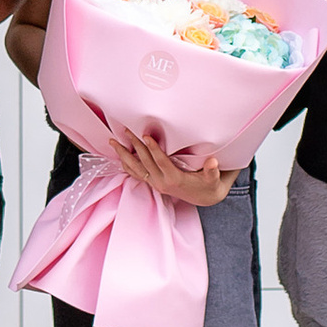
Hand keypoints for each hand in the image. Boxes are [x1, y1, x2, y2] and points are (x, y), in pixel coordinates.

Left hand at [103, 122, 232, 208]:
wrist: (204, 197)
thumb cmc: (209, 184)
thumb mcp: (213, 179)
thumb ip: (213, 170)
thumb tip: (213, 162)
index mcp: (175, 179)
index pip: (161, 161)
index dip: (154, 149)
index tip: (145, 135)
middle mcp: (162, 182)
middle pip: (145, 162)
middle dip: (135, 145)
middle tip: (126, 130)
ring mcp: (156, 183)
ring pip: (135, 169)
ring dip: (124, 155)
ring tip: (113, 142)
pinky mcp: (153, 183)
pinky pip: (136, 174)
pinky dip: (126, 164)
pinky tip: (119, 155)